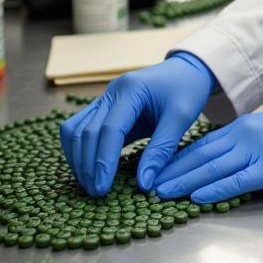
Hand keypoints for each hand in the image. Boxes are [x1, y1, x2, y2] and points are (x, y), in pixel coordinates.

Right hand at [59, 53, 216, 197]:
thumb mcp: (182, 118)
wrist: (187, 69)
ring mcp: (104, 97)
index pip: (109, 130)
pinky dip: (78, 149)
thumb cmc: (187, 90)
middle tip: (96, 194)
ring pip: (75, 130)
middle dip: (88, 165)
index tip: (102, 189)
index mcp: (131, 89)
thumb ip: (161, 150)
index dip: (103, 162)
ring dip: (78, 159)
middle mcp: (112, 91)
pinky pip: (79, 128)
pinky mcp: (103, 106)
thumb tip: (143, 185)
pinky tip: (87, 169)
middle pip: (87, 132)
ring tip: (90, 185)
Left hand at [152, 99, 262, 203]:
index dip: (178, 159)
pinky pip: (234, 181)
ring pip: (210, 168)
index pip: (202, 144)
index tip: (159, 169)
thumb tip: (226, 161)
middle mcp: (244, 136)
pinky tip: (195, 197)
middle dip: (171, 171)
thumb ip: (247, 144)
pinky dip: (212, 189)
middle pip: (199, 156)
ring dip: (183, 181)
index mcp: (244, 127)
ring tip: (161, 193)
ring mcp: (255, 151)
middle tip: (148, 184)